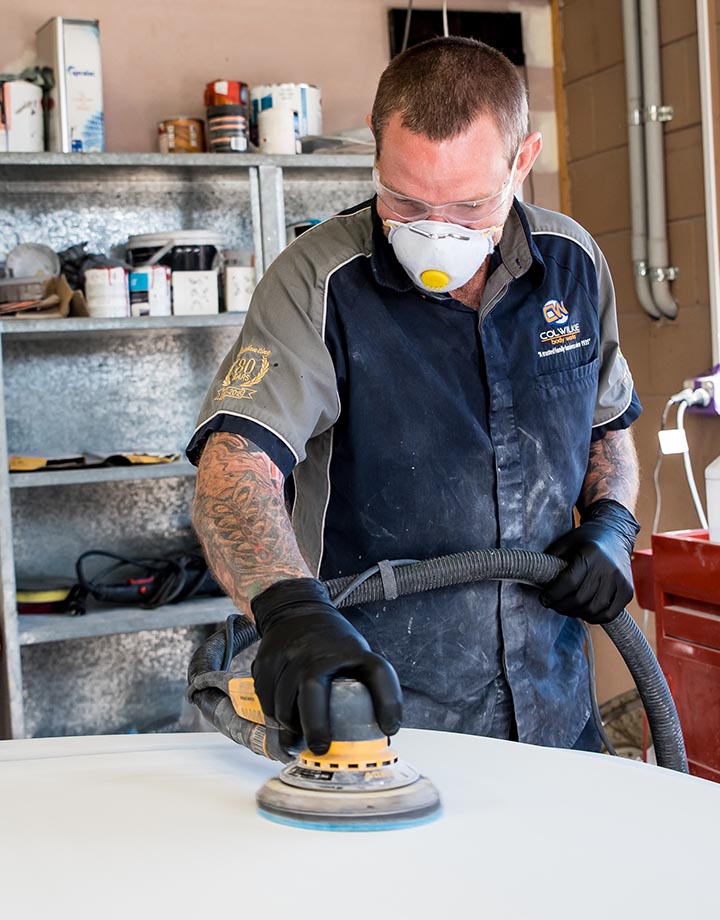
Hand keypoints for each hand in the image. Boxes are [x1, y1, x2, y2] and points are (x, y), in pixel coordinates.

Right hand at [251, 578, 401, 753]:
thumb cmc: (331, 642)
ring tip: (300, 733)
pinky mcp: (265, 663)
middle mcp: (316, 651)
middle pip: (313, 688)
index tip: (388, 728)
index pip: (377, 673)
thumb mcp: (358, 655)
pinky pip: (266, 702)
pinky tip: (285, 715)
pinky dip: (274, 716)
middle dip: (316, 724)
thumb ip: (374, 688)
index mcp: (349, 650)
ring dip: (291, 726)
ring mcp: (287, 655)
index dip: (387, 702)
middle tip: (320, 747)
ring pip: (283, 705)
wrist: (295, 611)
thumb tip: (386, 728)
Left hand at [540, 499, 640, 623]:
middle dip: (561, 605)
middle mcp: (609, 568)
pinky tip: (582, 611)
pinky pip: (609, 614)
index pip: (569, 582)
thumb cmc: (585, 539)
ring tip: (565, 607)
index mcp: (592, 554)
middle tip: (552, 604)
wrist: (615, 534)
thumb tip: (536, 580)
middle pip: (580, 598)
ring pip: (594, 609)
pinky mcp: (627, 591)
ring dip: (575, 613)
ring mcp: (621, 581)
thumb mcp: (565, 542)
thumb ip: (552, 560)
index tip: (544, 598)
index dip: (553, 594)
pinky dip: (593, 617)